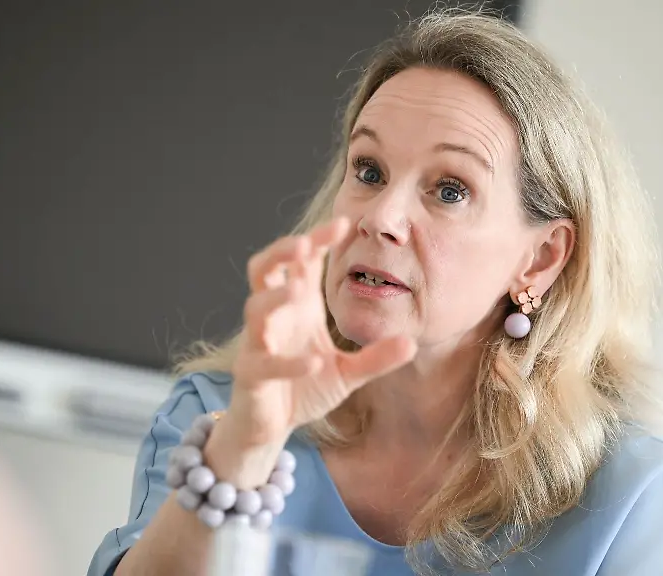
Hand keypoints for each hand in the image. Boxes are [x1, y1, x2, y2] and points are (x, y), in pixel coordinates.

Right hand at [225, 217, 416, 445]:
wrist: (271, 426)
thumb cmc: (304, 386)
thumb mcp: (348, 372)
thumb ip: (377, 358)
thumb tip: (412, 343)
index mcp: (297, 306)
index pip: (302, 261)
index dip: (317, 239)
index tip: (344, 223)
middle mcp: (274, 317)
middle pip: (264, 268)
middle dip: (281, 252)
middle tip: (305, 244)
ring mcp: (257, 343)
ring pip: (255, 308)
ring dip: (276, 298)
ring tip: (300, 292)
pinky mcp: (250, 374)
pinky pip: (264, 362)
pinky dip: (288, 361)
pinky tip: (314, 361)